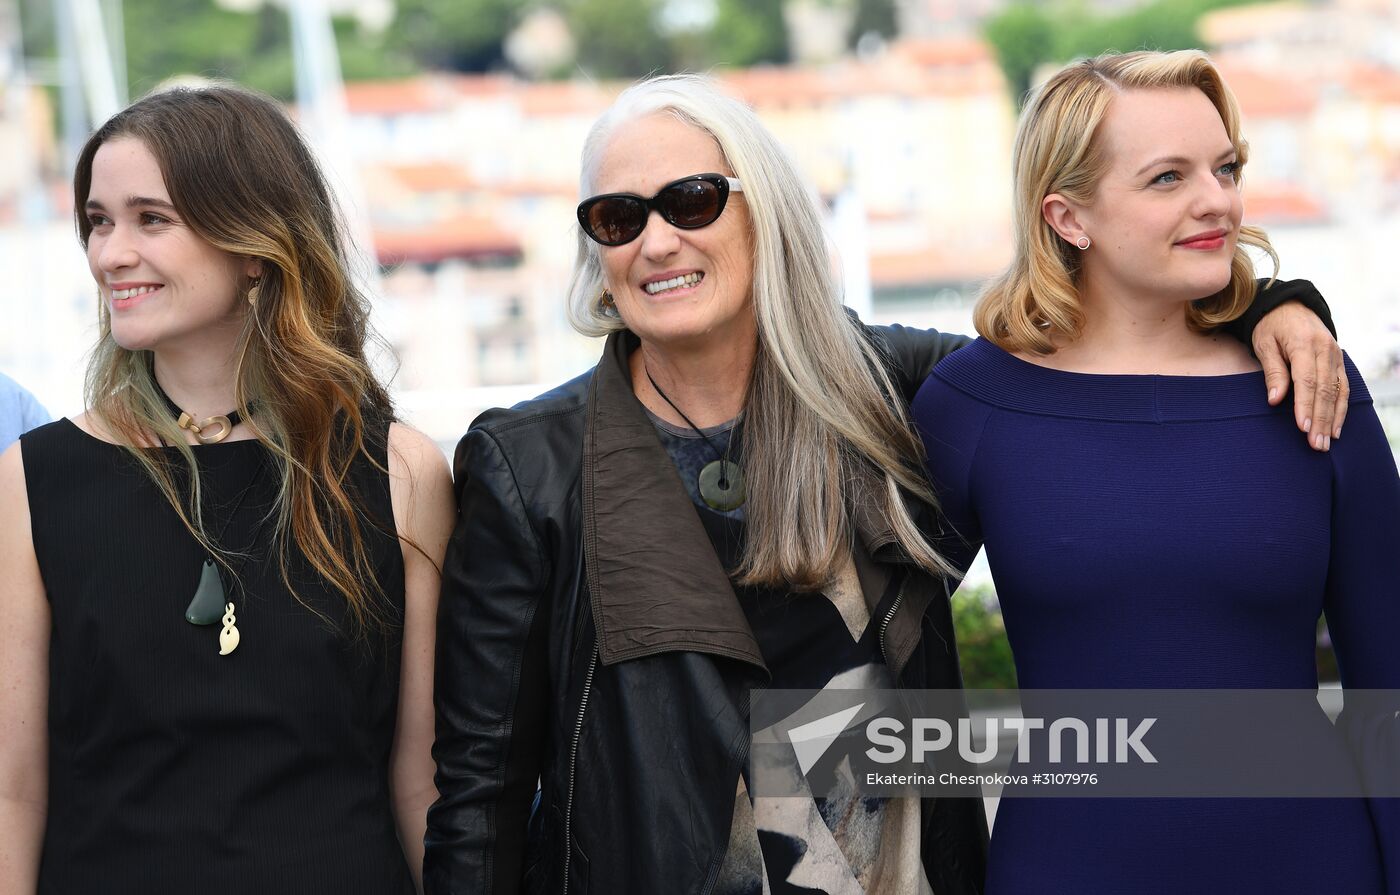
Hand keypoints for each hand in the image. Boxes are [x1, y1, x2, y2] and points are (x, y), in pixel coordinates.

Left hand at [1253, 300, 1347, 450]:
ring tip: (1326, 442)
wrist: (1290, 304)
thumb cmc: (1270, 326)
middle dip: (1322, 419)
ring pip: (1338, 391)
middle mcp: (1325, 350)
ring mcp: (1336, 355)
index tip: (1303, 428)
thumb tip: (1274, 400)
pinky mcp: (1339, 360)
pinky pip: (1344, 387)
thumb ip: (1272, 371)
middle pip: (1325, 390)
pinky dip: (1342, 409)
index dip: (1305, 406)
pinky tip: (1337, 428)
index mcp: (1304, 344)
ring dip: (1334, 419)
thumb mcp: (1264, 343)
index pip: (1306, 381)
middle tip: (1316, 444)